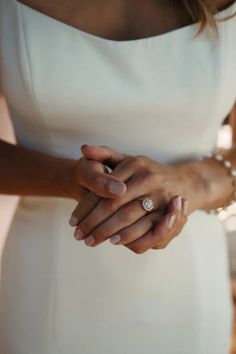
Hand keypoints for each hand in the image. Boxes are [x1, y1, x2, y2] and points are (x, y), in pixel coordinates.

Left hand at [69, 145, 204, 252]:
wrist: (183, 182)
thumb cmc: (148, 172)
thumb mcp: (128, 159)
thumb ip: (105, 154)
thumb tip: (83, 149)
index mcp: (134, 164)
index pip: (103, 188)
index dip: (85, 207)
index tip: (72, 221)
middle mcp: (148, 178)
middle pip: (113, 205)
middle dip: (93, 223)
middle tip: (78, 235)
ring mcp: (160, 195)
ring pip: (127, 218)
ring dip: (107, 232)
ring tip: (91, 240)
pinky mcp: (169, 212)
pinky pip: (145, 229)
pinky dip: (129, 237)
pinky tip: (115, 241)